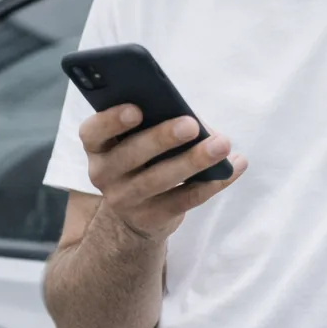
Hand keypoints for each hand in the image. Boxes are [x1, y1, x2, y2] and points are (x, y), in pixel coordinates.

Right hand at [80, 105, 247, 243]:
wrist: (134, 212)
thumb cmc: (142, 157)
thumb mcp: (137, 138)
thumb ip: (156, 122)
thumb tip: (199, 123)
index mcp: (98, 145)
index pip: (92, 132)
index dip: (112, 120)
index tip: (136, 109)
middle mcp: (104, 173)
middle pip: (130, 155)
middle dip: (162, 138)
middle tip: (191, 125)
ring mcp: (125, 200)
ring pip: (159, 180)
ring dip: (193, 161)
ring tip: (222, 145)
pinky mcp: (151, 218)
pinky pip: (184, 199)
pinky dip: (212, 182)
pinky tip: (234, 166)